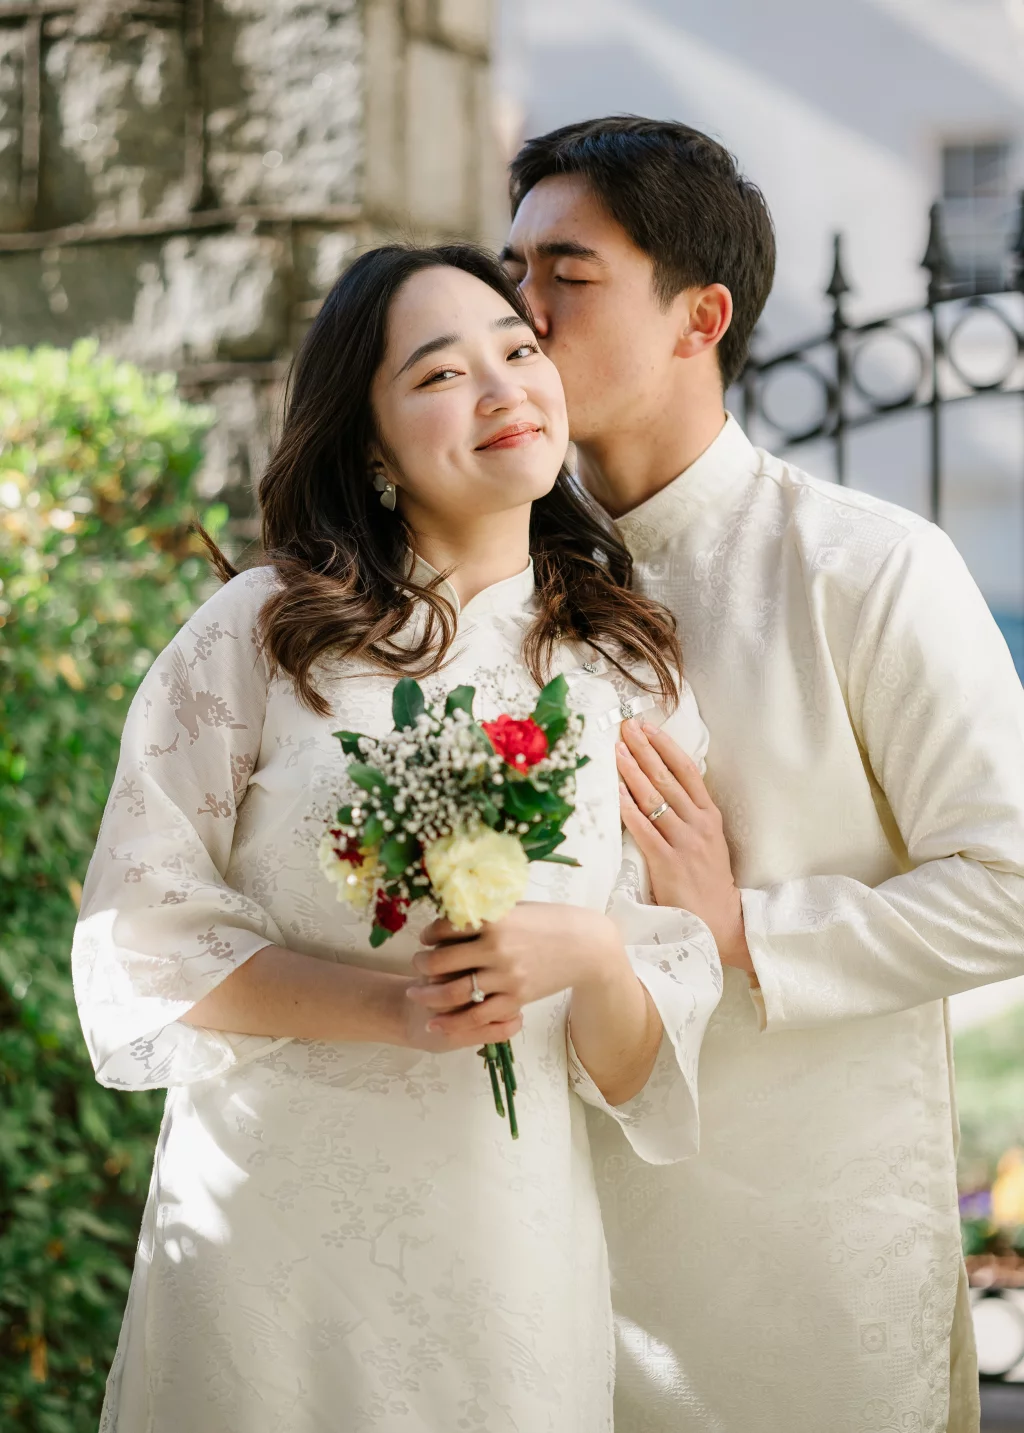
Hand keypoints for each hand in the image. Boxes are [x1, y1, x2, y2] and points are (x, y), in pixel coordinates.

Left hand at [405, 903, 627, 1040]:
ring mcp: (507, 976)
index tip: (426, 938)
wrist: (587, 947)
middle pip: (442, 961)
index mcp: (495, 919)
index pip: (445, 927)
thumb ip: (485, 911)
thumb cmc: (550, 921)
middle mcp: (498, 948)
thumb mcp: (516, 907)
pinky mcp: (517, 999)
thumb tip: (450, 911)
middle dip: (422, 965)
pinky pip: (478, 1015)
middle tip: (416, 965)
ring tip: (415, 993)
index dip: (429, 934)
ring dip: (428, 994)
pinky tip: (435, 1022)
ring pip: (454, 991)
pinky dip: (452, 1022)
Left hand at [617, 718, 752, 972]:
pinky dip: (628, 808)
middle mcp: (699, 824)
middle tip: (626, 727)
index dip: (666, 746)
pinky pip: (643, 829)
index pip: (687, 771)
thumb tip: (662, 788)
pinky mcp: (668, 862)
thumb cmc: (707, 883)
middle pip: (667, 778)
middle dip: (644, 749)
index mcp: (710, 816)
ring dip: (633, 771)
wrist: (718, 923)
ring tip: (616, 750)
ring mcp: (684, 842)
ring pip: (654, 798)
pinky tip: (615, 792)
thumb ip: (690, 816)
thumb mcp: (708, 842)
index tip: (648, 727)